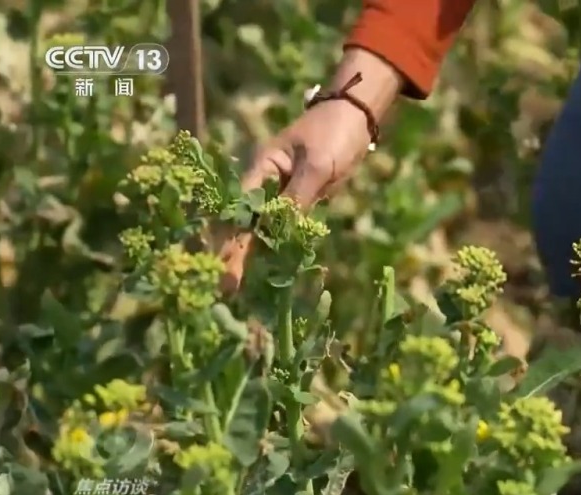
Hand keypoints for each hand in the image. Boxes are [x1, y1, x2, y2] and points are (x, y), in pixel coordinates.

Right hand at [215, 49, 402, 293]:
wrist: (355, 117)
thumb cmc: (333, 134)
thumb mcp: (317, 165)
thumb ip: (298, 198)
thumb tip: (280, 233)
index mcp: (260, 171)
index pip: (240, 214)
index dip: (231, 246)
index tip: (225, 275)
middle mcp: (264, 184)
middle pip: (244, 226)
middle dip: (234, 257)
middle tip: (225, 292)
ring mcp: (281, 194)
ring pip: (262, 231)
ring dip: (253, 258)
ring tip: (239, 291)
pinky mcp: (298, 201)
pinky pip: (283, 229)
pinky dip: (277, 249)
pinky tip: (270, 273)